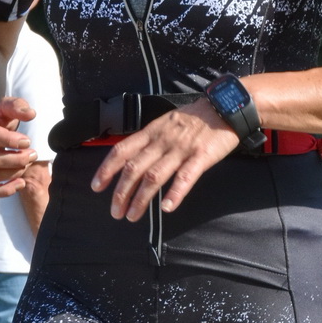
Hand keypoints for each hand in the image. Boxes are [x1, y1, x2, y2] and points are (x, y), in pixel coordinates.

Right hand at [0, 97, 38, 197]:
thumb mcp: (8, 106)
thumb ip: (19, 106)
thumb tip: (30, 114)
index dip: (10, 141)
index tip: (28, 142)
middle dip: (16, 160)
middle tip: (33, 155)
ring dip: (14, 173)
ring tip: (26, 164)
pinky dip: (5, 191)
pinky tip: (21, 183)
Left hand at [91, 100, 238, 220]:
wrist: (225, 107)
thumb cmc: (195, 118)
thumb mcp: (166, 124)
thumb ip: (150, 141)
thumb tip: (132, 159)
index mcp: (151, 132)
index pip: (121, 151)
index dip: (106, 169)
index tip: (96, 187)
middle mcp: (162, 141)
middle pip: (134, 168)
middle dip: (121, 192)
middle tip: (115, 211)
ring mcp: (181, 149)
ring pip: (154, 176)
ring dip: (140, 198)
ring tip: (132, 215)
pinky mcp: (201, 157)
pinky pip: (185, 178)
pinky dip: (175, 194)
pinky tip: (166, 208)